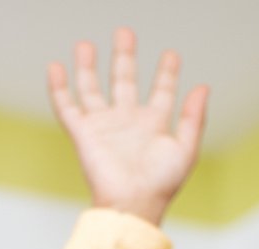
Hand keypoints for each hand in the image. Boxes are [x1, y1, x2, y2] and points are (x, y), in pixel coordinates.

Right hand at [47, 28, 206, 224]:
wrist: (132, 205)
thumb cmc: (160, 185)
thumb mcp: (186, 149)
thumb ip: (194, 118)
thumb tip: (202, 87)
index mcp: (153, 125)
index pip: (160, 91)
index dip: (166, 73)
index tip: (170, 55)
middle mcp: (127, 122)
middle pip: (124, 81)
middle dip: (124, 57)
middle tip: (124, 33)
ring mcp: (104, 127)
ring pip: (92, 89)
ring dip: (88, 67)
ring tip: (86, 44)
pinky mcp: (83, 134)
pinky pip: (67, 107)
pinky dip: (59, 88)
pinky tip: (56, 67)